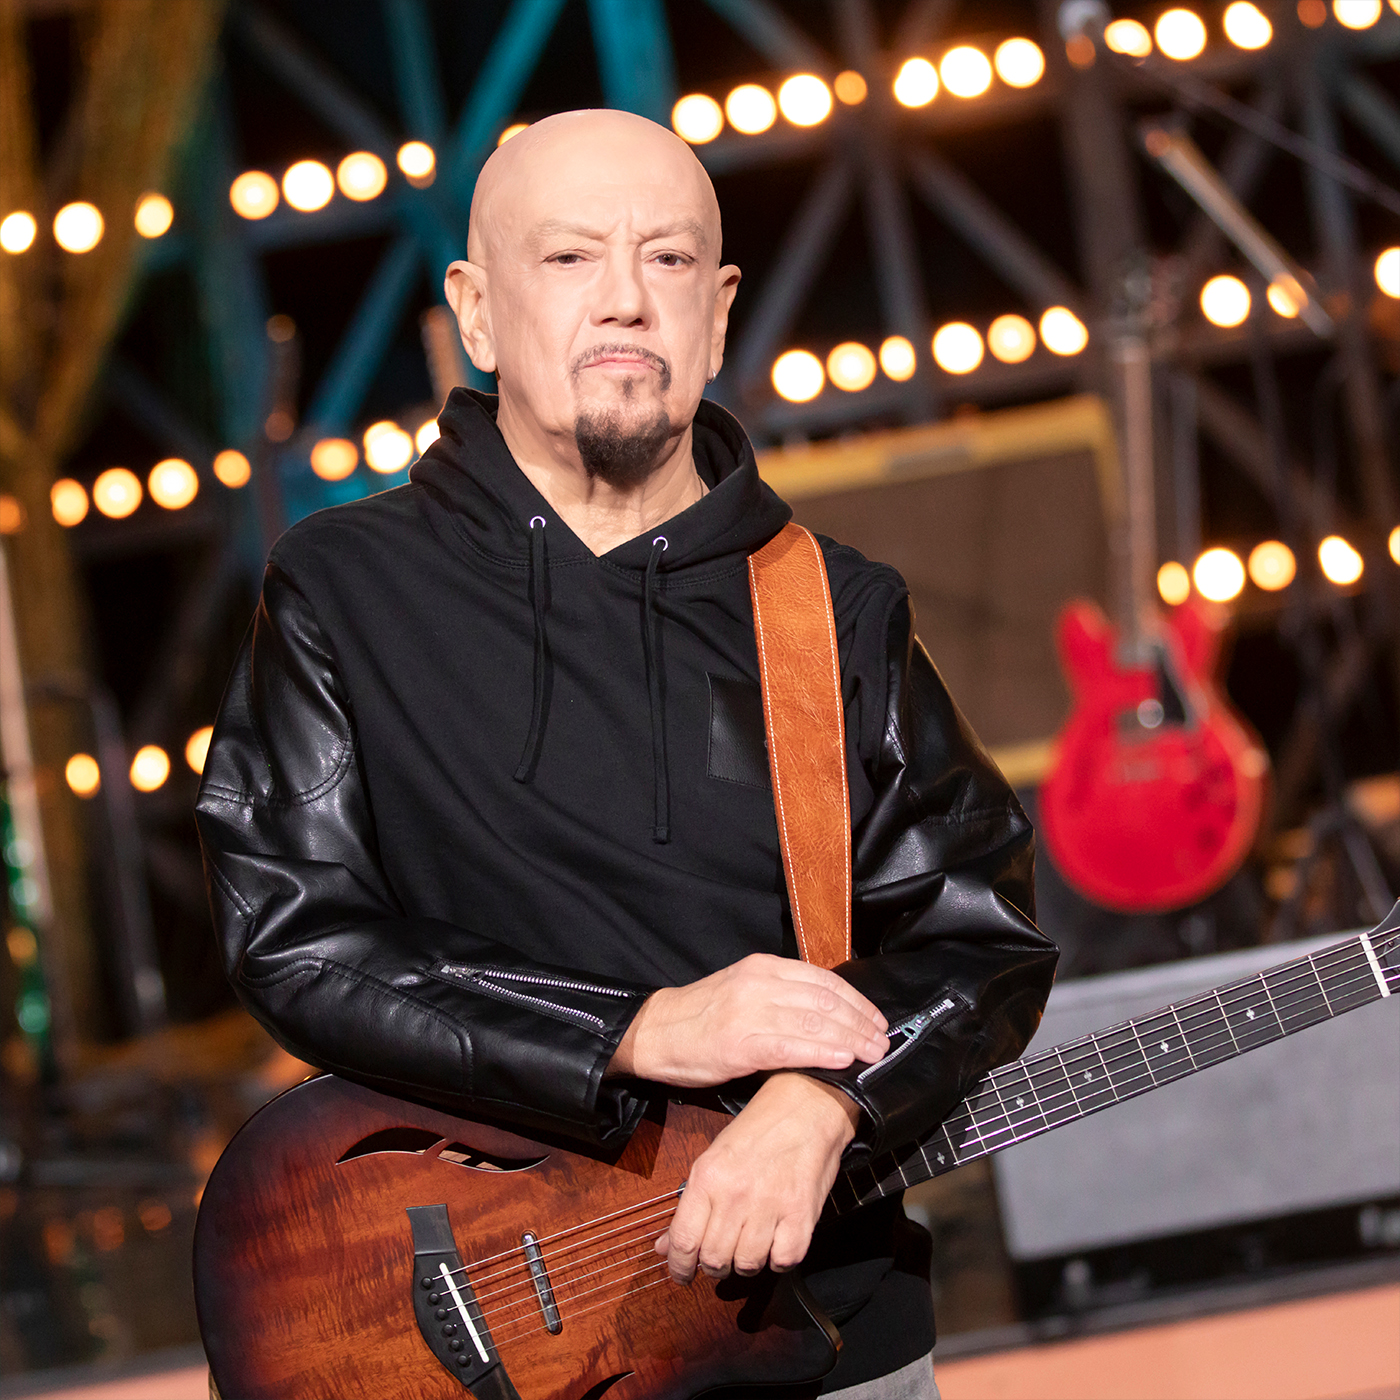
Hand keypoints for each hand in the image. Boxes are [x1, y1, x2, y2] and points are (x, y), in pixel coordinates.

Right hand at [608, 953, 887, 1086]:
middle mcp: (760, 983)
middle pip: (825, 1000)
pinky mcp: (740, 1042)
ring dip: (851, 1039)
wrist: (656, 1033)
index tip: (877, 1019)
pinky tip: (843, 1060)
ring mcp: (750, 1011)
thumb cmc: (703, 1018)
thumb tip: (828, 1013)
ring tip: (873, 1054)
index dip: (856, 1001)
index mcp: (764, 968)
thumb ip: (782, 995)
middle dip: (860, 1022)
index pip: (824, 979)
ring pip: (814, 1022)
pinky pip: (791, 1046)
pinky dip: (822, 1052)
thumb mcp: (744, 990)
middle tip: (883, 1041)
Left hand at [655, 1074, 857, 1281]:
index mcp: (708, 1177)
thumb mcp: (714, 1157)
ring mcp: (770, 1206)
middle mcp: (736, 1194)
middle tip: (721, 1256)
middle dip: (714, 1266)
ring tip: (751, 1245)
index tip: (682, 1276)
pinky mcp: (801, 1215)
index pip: (684, 1240)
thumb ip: (690, 1205)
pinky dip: (778, 1259)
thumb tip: (664, 1245)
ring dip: (746, 1263)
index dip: (679, 1267)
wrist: (806, 1106)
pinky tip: (776, 1241)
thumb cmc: (759, 1130)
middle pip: (714, 1259)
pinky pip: (782, 1261)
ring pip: (747, 1265)